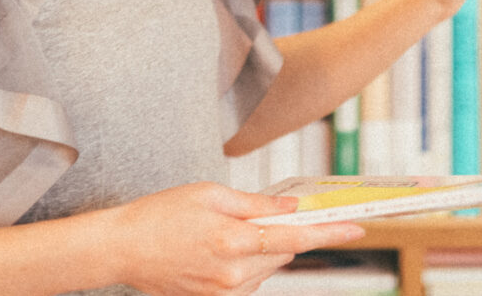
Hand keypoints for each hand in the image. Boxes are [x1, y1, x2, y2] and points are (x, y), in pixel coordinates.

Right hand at [108, 182, 365, 295]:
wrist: (123, 248)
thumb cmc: (161, 214)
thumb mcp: (209, 194)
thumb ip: (255, 204)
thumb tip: (291, 208)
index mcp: (233, 240)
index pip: (295, 238)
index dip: (330, 233)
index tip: (358, 228)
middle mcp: (234, 274)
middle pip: (284, 252)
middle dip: (285, 232)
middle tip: (267, 213)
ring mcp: (225, 292)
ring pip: (268, 267)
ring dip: (264, 248)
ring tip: (226, 229)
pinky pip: (249, 280)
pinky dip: (247, 262)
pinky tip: (221, 247)